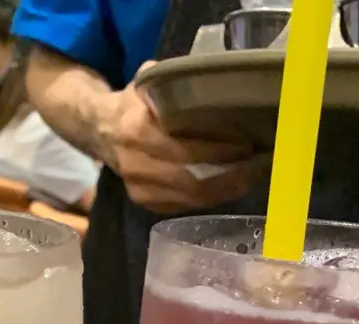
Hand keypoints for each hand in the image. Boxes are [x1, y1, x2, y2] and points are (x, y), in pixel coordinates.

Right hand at [97, 67, 260, 212]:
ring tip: (250, 177)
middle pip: (193, 180)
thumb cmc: (135, 104)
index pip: (186, 149)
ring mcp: (140, 189)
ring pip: (192, 198)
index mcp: (138, 131)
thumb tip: (218, 83)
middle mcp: (137, 165)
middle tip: (257, 166)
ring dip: (226, 190)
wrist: (101, 130)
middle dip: (230, 176)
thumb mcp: (149, 83)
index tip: (247, 145)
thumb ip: (175, 84)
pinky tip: (230, 187)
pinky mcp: (146, 204)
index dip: (220, 151)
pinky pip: (185, 206)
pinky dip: (211, 198)